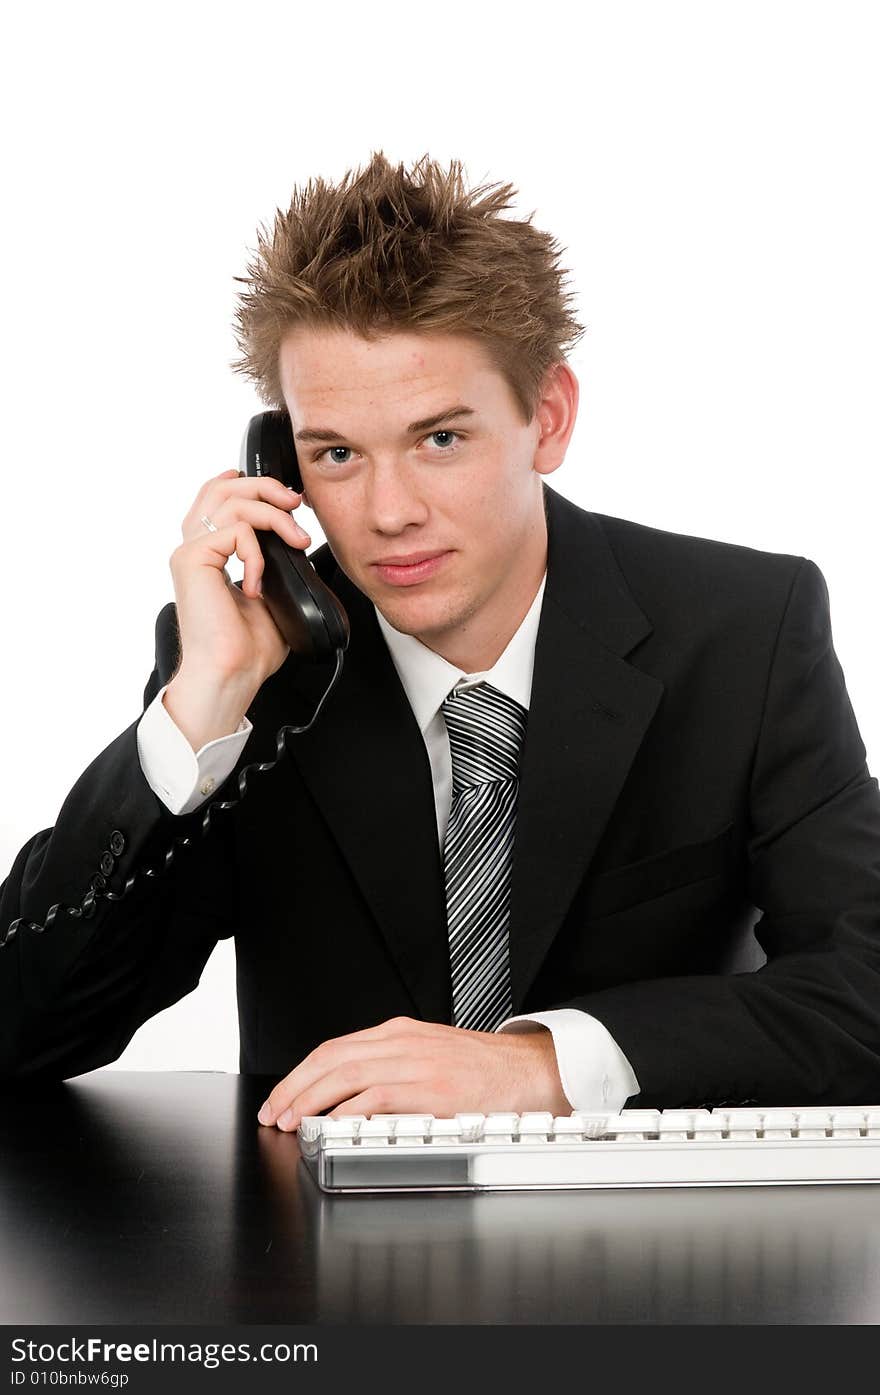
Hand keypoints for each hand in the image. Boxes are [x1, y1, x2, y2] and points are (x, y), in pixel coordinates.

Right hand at [163, 469, 312, 747]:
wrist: (232, 674)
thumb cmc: (248, 648)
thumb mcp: (272, 592)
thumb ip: (275, 559)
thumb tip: (296, 536)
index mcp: (209, 553)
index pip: (219, 495)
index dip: (251, 483)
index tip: (288, 498)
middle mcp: (195, 548)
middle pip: (223, 487)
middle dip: (267, 487)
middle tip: (296, 505)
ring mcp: (190, 552)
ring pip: (232, 501)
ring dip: (275, 516)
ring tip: (297, 541)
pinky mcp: (192, 560)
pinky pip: (235, 532)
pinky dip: (258, 553)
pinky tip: (257, 585)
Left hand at [256, 1016, 570, 1129]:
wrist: (530, 1070)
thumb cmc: (483, 1070)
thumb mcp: (430, 1055)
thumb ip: (392, 1067)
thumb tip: (347, 1095)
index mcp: (399, 1032)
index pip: (334, 1048)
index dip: (300, 1074)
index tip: (281, 1097)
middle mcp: (402, 1041)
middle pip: (331, 1058)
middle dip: (294, 1087)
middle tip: (274, 1113)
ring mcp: (416, 1062)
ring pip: (346, 1073)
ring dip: (311, 1100)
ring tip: (293, 1121)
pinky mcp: (431, 1088)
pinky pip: (378, 1096)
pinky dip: (348, 1110)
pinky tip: (332, 1124)